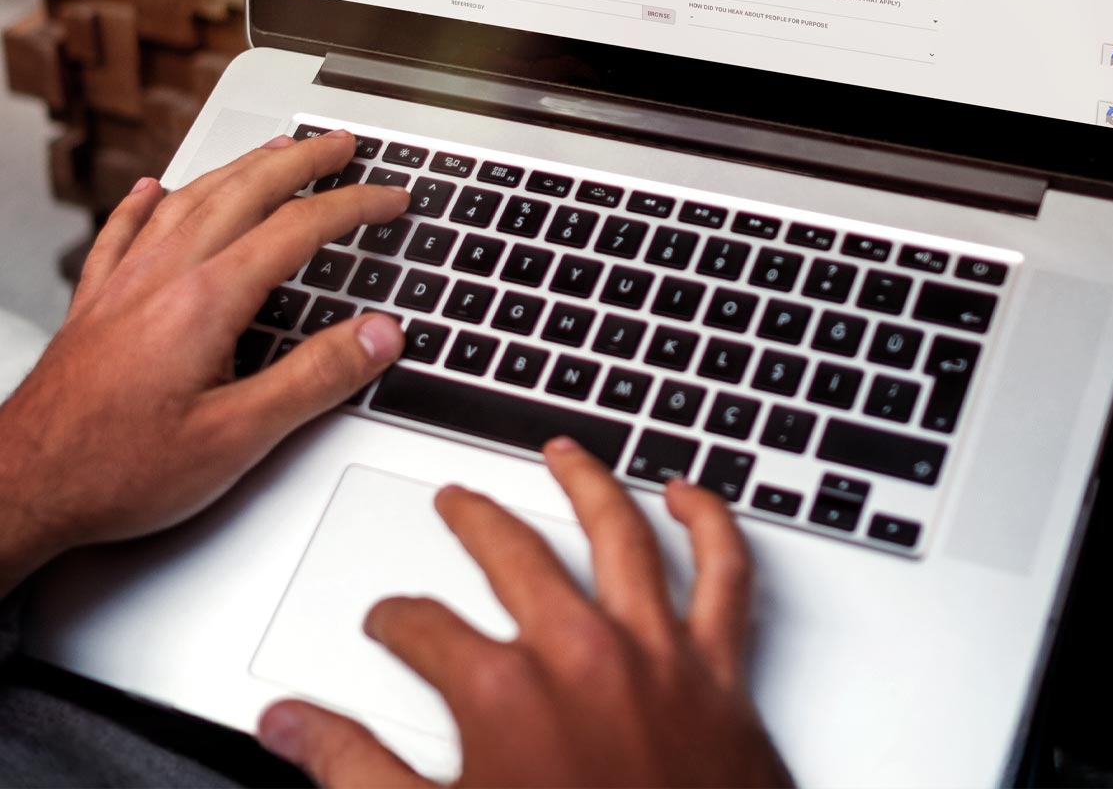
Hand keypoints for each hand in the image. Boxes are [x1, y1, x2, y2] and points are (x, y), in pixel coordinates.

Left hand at [0, 131, 408, 594]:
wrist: (20, 489)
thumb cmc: (117, 471)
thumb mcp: (238, 438)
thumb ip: (316, 379)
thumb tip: (379, 334)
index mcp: (207, 300)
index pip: (299, 228)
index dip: (354, 206)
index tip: (390, 199)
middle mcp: (164, 275)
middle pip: (245, 191)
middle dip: (302, 161)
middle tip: (340, 145)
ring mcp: (124, 284)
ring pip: (189, 199)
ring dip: (240, 167)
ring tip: (273, 151)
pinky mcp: (93, 304)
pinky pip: (121, 231)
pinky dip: (144, 203)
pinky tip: (150, 190)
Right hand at [258, 440, 792, 788]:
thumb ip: (353, 769)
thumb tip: (289, 724)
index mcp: (503, 692)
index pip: (423, 627)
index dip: (395, 621)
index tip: (389, 622)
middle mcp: (581, 653)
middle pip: (515, 554)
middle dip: (475, 520)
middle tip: (456, 501)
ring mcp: (655, 655)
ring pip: (621, 535)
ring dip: (588, 483)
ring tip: (564, 452)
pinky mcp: (719, 674)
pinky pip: (725, 577)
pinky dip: (711, 527)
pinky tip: (690, 497)